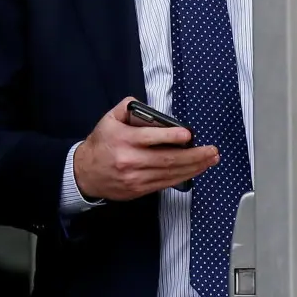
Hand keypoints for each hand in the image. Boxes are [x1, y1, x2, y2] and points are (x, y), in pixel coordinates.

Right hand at [73, 97, 219, 201]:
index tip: (188, 135)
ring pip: (170, 173)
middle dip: (193, 155)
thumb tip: (147, 106)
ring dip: (194, 167)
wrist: (85, 174)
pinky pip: (166, 183)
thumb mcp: (110, 119)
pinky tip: (196, 170)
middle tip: (211, 150)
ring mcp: (136, 178)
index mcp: (123, 140)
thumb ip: (128, 107)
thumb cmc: (101, 143)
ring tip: (210, 159)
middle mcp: (130, 161)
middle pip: (166, 159)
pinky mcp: (140, 190)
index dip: (170, 137)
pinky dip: (183, 176)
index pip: (149, 138)